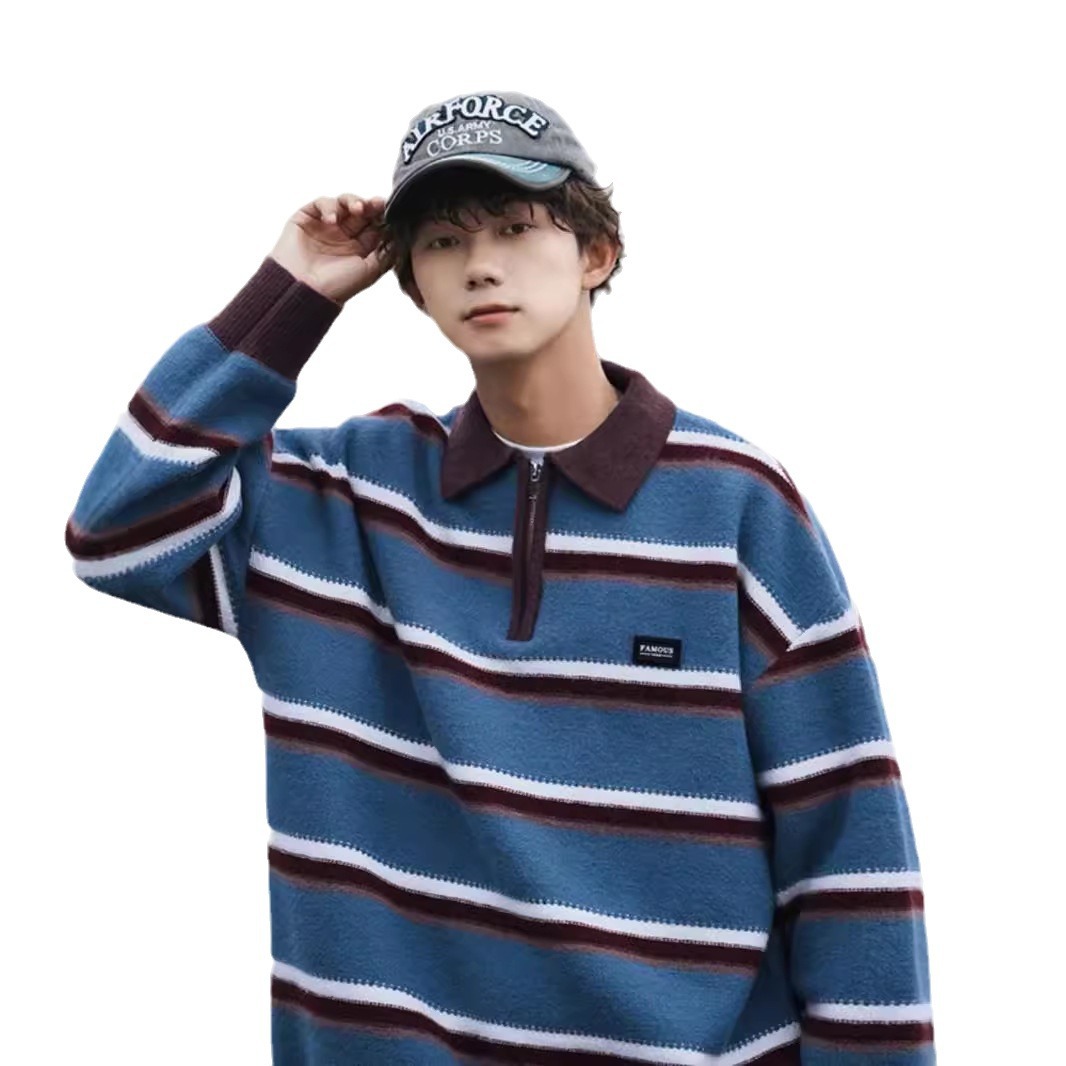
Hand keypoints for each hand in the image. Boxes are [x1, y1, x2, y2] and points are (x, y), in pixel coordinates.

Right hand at [268, 193, 396, 304]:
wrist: (304, 290)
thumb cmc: (336, 286)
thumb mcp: (370, 271)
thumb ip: (387, 253)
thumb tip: (402, 235)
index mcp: (360, 247)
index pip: (375, 224)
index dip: (383, 215)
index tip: (392, 210)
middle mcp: (344, 234)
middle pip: (362, 210)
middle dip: (371, 205)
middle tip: (377, 203)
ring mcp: (326, 225)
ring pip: (344, 202)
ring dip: (353, 201)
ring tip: (357, 209)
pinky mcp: (307, 218)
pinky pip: (322, 203)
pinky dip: (329, 207)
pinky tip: (333, 220)